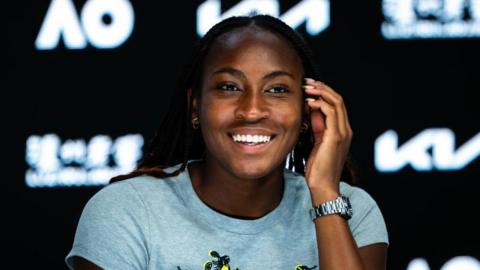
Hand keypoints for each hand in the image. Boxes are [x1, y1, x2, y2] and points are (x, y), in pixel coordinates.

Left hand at [303, 78, 352, 201]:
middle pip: (338, 99)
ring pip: (336, 102)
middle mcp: (346, 130)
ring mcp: (343, 133)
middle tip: (307, 82)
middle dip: (322, 87)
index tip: (309, 87)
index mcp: (342, 131)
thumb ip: (317, 127)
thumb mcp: (316, 143)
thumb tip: (312, 111)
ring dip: (320, 92)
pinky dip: (320, 103)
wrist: (323, 187)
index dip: (324, 93)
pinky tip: (308, 102)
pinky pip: (330, 113)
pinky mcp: (336, 137)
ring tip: (306, 87)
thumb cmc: (318, 169)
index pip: (337, 104)